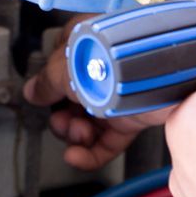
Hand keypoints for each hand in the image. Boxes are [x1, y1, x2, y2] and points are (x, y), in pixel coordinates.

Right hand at [22, 0, 195, 169]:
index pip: (59, 67)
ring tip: (78, 136)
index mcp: (86, 40)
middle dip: (63, 117)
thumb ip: (48, 82)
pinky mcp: (137, 112)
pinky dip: (93, 151)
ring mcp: (122, 89)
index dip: (50, 88)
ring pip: (90, 121)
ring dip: (76, 135)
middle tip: (66, 122)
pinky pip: (110, 137)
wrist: (162, 68)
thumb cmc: (118, 55)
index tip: (43, 101)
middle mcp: (105, 64)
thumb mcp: (66, 68)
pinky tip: (78, 157)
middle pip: (73, 98)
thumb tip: (33, 91)